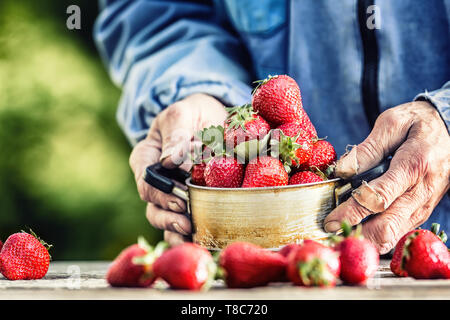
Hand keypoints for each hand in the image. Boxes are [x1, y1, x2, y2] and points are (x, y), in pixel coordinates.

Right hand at [129, 93, 227, 245]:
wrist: (213, 119)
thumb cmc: (192, 114)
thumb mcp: (182, 114)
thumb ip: (176, 134)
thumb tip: (169, 160)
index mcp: (146, 158)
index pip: (145, 181)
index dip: (160, 194)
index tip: (179, 199)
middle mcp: (155, 181)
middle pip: (153, 206)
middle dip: (169, 217)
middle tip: (188, 222)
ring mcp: (170, 195)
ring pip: (165, 220)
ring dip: (177, 231)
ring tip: (193, 236)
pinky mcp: (188, 204)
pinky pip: (181, 226)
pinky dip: (189, 236)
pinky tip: (201, 241)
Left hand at [324, 101, 449, 253]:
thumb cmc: (419, 123)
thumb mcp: (392, 123)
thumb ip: (366, 149)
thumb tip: (341, 171)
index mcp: (413, 166)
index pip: (378, 198)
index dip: (351, 212)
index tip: (329, 220)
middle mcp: (421, 192)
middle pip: (386, 227)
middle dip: (356, 234)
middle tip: (329, 231)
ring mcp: (423, 206)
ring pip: (393, 237)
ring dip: (364, 240)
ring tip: (339, 232)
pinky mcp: (421, 213)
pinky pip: (398, 234)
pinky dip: (376, 237)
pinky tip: (356, 229)